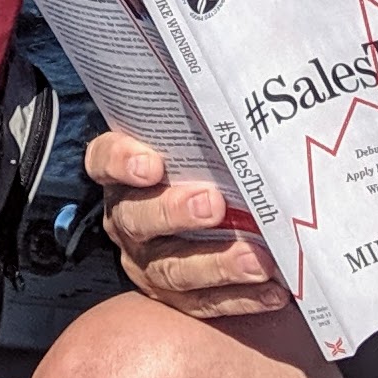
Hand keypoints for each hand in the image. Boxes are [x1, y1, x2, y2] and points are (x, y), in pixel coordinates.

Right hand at [86, 129, 288, 317]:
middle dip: (176, 213)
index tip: (151, 163)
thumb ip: (206, 117)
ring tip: (257, 260)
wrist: (198, 210)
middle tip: (213, 204)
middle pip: (138, 219)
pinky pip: (202, 303)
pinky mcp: (173, 296)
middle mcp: (127, 219)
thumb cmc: (203, 159)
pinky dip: (240, 298)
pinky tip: (272, 291)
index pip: (105, 160)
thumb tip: (251, 74)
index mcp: (122, 174)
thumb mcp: (194, 135)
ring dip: (218, 264)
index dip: (122, 162)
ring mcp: (147, 261)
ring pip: (172, 269)